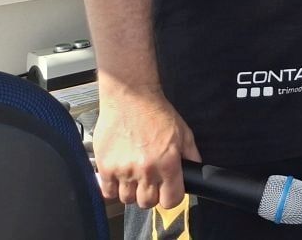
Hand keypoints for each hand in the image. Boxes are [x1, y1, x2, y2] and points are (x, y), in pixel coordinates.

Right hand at [93, 86, 198, 210]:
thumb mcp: (184, 132)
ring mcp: (124, 170)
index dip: (171, 197)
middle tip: (150, 181)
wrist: (131, 97)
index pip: (171, 200)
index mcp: (168, 162)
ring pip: (127, 199)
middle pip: (147, 203)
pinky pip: (108, 192)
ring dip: (132, 191)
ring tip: (134, 175)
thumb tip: (196, 172)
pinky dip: (113, 188)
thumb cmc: (156, 112)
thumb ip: (192, 155)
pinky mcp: (105, 167)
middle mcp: (146, 170)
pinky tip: (120, 175)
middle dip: (151, 195)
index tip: (168, 191)